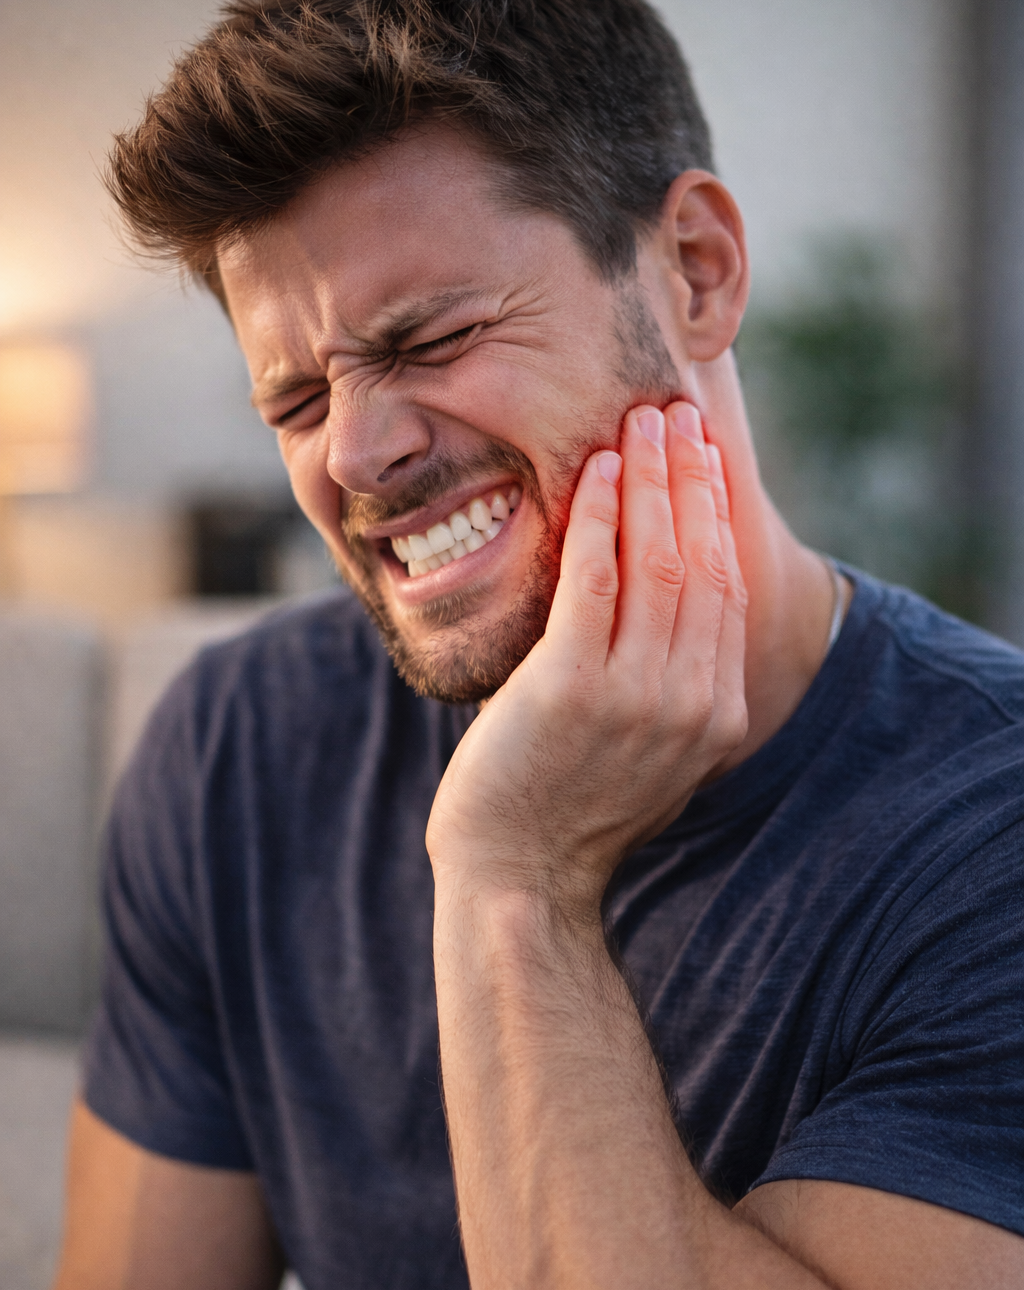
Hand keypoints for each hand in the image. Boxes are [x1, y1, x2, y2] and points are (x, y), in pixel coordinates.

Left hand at [425, 401, 747, 919]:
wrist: (518, 873)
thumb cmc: (571, 806)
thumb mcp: (651, 751)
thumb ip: (675, 685)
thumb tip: (676, 609)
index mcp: (715, 715)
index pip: (728, 590)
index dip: (718, 514)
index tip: (706, 458)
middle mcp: (689, 702)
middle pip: (701, 562)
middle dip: (691, 479)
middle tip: (679, 416)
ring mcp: (634, 697)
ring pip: (657, 561)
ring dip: (650, 482)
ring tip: (642, 424)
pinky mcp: (571, 688)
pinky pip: (595, 580)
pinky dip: (600, 517)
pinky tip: (597, 471)